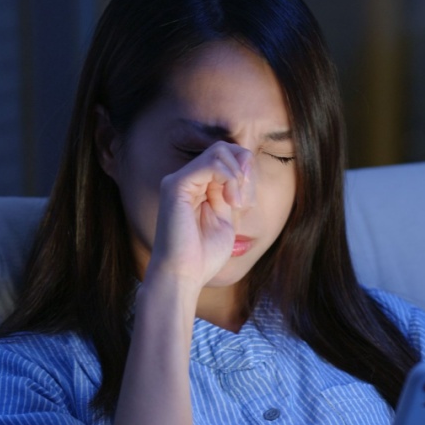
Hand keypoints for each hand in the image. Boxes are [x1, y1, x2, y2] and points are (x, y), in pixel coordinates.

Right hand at [147, 141, 253, 289]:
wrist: (184, 276)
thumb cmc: (203, 256)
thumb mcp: (227, 219)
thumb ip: (233, 193)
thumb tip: (246, 168)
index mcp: (198, 187)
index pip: (227, 158)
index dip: (246, 172)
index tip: (247, 202)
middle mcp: (186, 180)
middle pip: (224, 148)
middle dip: (244, 168)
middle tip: (245, 200)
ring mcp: (179, 181)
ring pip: (219, 151)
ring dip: (238, 176)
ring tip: (237, 204)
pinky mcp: (176, 186)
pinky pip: (211, 163)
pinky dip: (229, 178)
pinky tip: (231, 202)